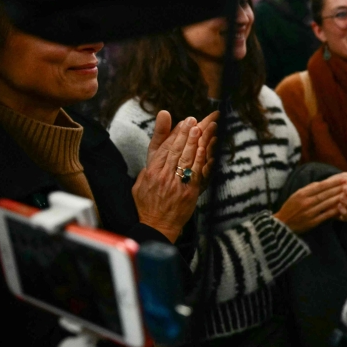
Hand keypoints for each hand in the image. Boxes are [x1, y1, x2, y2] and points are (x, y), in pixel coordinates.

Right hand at [132, 110, 218, 242]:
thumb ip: (149, 163)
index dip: (175, 134)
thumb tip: (157, 148)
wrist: (156, 227)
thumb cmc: (147, 205)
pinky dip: (201, 158)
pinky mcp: (189, 192)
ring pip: (187, 158)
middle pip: (176, 150)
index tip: (184, 122)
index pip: (164, 148)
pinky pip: (197, 172)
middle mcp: (163, 176)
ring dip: (195, 141)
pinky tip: (206, 148)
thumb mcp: (140, 182)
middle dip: (186, 133)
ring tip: (202, 127)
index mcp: (151, 172)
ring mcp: (177, 184)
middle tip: (195, 119)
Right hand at [278, 172, 346, 233]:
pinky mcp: (312, 222)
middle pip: (328, 192)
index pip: (323, 184)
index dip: (337, 180)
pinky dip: (336, 211)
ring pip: (329, 202)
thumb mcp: (298, 195)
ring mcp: (309, 211)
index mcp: (303, 192)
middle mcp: (306, 200)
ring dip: (342, 197)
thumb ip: (311, 189)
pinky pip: (327, 215)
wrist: (281, 226)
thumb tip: (327, 182)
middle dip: (343, 187)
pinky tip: (345, 207)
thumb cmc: (291, 208)